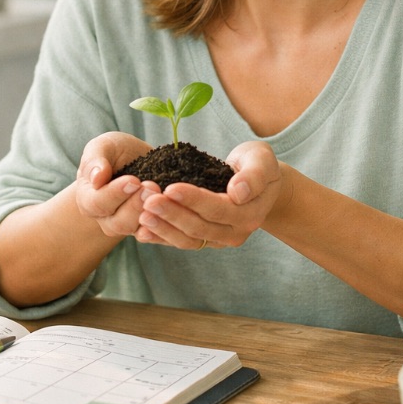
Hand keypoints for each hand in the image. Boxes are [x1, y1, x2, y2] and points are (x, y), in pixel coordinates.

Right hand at [75, 132, 158, 237]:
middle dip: (136, 205)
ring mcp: (126, 225)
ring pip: (135, 229)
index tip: (133, 180)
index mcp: (88, 199)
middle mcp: (105, 217)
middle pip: (117, 222)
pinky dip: (161, 225)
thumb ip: (95, 159)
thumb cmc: (114, 153)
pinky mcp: (146, 227)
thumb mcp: (103, 146)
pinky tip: (170, 212)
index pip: (97, 203)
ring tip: (160, 194)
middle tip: (151, 187)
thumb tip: (96, 178)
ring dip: (149, 213)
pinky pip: (152, 233)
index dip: (115, 194)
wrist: (136, 160)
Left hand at [135, 141, 283, 249]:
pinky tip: (141, 231)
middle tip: (148, 200)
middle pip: (199, 227)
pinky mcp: (206, 241)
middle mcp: (235, 233)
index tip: (170, 187)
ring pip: (188, 240)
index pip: (217, 209)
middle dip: (172, 214)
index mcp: (249, 214)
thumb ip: (253, 175)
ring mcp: (220, 240)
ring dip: (163, 228)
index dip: (193, 200)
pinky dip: (161, 238)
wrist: (257, 184)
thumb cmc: (257, 165)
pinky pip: (182, 242)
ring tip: (142, 214)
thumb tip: (239, 192)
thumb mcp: (261, 160)